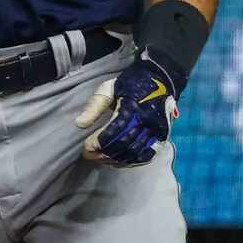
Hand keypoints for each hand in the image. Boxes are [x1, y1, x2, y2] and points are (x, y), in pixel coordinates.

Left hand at [74, 52, 178, 167]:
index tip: (85, 147)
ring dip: (115, 160)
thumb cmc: (129, 84)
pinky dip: (131, 162)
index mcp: (132, 107)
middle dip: (104, 153)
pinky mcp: (162, 137)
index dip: (99, 142)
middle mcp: (147, 121)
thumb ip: (94, 106)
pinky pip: (147, 156)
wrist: (158, 79)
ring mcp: (157, 130)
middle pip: (124, 145)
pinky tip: (117, 162)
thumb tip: (79, 124)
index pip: (114, 130)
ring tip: (100, 159)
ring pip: (135, 153)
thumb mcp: (108, 89)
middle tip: (89, 155)